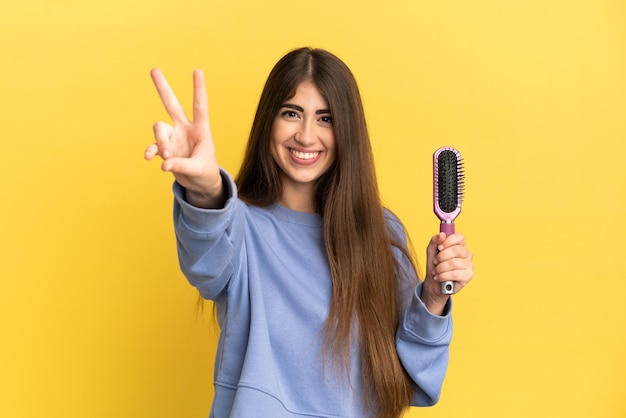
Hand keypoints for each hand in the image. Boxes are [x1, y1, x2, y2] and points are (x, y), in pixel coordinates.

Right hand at [145, 68, 223, 207]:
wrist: (200, 184)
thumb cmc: (206, 172)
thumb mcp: (199, 169)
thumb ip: (182, 165)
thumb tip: (164, 163)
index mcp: (201, 129)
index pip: (200, 106)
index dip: (198, 89)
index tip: (197, 71)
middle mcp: (185, 129)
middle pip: (172, 104)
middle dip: (163, 88)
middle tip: (154, 69)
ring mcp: (173, 138)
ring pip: (159, 128)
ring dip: (160, 141)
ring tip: (166, 155)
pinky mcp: (165, 149)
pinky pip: (153, 146)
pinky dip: (151, 151)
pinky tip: (150, 158)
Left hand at [421, 233, 472, 314]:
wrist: (433, 282)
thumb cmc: (435, 265)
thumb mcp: (431, 251)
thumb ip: (435, 240)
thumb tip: (442, 235)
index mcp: (459, 245)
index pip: (459, 237)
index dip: (448, 241)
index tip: (439, 247)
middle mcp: (466, 254)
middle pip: (456, 250)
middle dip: (441, 257)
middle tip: (435, 262)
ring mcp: (469, 265)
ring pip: (454, 263)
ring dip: (440, 268)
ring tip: (436, 271)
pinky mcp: (468, 276)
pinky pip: (454, 274)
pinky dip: (443, 276)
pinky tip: (439, 277)